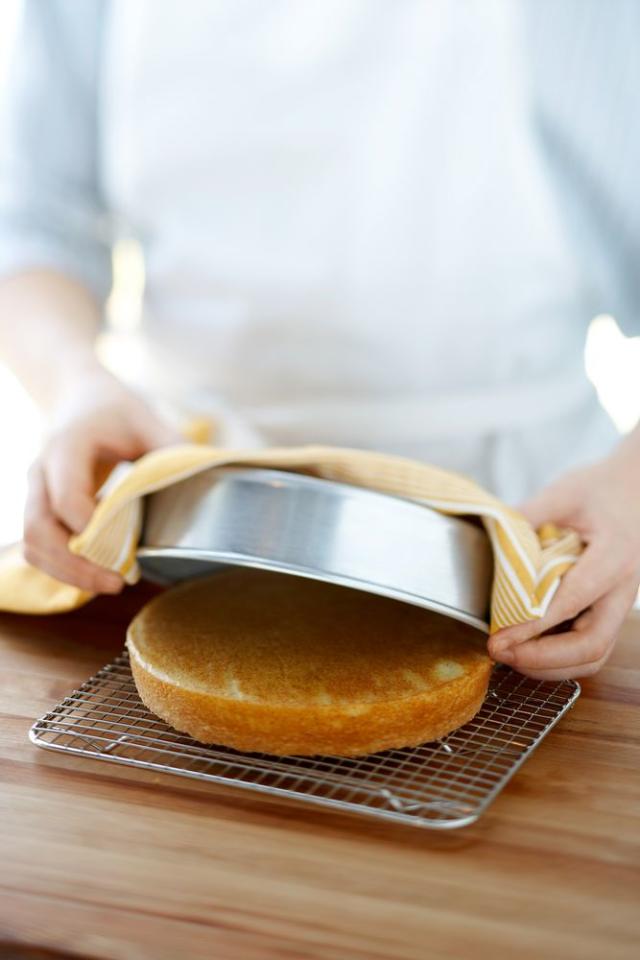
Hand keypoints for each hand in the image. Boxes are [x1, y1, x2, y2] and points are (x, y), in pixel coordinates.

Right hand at [23, 367, 180, 593]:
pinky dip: (62, 566)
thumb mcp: (146, 419)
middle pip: (38, 529)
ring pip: (32, 544)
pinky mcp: (39, 508)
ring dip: (65, 572)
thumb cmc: (112, 409)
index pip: (65, 495)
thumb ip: (172, 448)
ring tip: (109, 583)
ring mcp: (35, 491)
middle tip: (116, 582)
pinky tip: (96, 571)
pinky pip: (37, 546)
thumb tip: (206, 478)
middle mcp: (42, 470)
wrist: (76, 396)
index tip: (120, 549)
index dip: (88, 528)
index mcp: (67, 445)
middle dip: (74, 564)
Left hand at [488, 441, 639, 679]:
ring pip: (594, 655)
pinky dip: (558, 658)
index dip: (534, 626)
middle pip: (591, 645)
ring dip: (549, 666)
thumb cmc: (601, 489)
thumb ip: (528, 516)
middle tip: (499, 651)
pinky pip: (590, 647)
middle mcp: (623, 589)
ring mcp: (619, 604)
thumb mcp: (564, 493)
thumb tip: (489, 540)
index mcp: (614, 556)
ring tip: (509, 655)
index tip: (499, 637)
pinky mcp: (610, 610)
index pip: (573, 601)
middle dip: (542, 659)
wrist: (635, 490)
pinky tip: (526, 648)